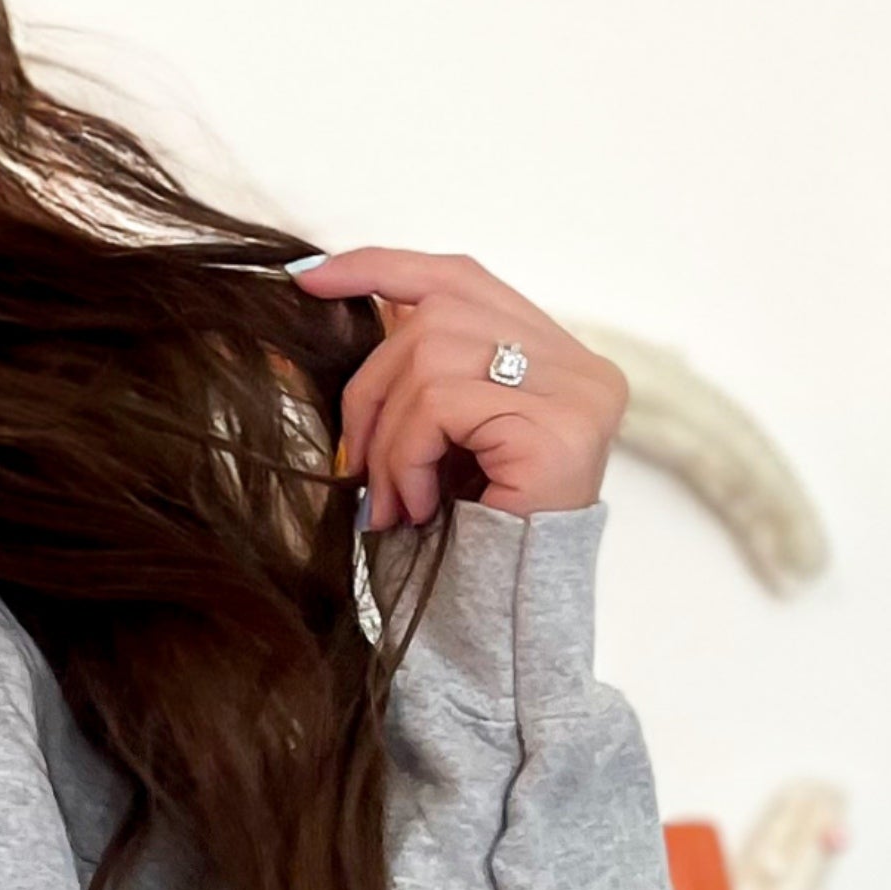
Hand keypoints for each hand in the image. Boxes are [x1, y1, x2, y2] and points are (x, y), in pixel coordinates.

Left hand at [287, 248, 627, 527]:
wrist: (507, 622)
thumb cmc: (464, 542)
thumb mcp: (434, 446)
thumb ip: (412, 383)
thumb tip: (323, 317)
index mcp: (554, 358)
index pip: (460, 278)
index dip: (381, 268)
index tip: (310, 280)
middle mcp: (579, 364)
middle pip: (434, 315)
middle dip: (370, 387)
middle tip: (355, 466)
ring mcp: (577, 391)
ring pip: (430, 356)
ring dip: (386, 437)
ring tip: (390, 502)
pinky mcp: (557, 427)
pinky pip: (442, 405)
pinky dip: (407, 457)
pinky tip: (416, 507)